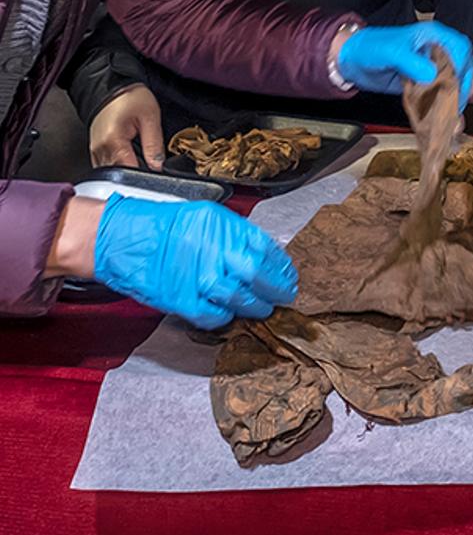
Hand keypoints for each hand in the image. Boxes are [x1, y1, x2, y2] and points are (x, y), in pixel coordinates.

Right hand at [89, 84, 164, 169]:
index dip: (144, 176)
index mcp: (113, 140)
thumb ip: (154, 145)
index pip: (129, 170)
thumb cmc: (130, 97)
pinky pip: (106, 165)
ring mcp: (95, 149)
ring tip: (140, 161)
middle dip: (136, 174)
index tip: (155, 174)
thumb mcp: (150, 118)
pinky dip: (119, 166)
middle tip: (150, 167)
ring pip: (111, 172)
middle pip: (118, 174)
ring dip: (126, 171)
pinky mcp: (96, 149)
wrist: (112, 85)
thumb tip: (158, 166)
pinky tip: (130, 159)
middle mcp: (100, 148)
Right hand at [92, 195, 296, 328]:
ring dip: (256, 306)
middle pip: (258, 274)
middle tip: (285, 295)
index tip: (289, 276)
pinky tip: (231, 314)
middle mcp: (214, 250)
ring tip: (263, 307)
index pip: (266, 249)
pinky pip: (214, 315)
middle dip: (277, 289)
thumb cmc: (162, 226)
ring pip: (240, 298)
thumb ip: (235, 235)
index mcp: (223, 227)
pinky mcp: (181, 299)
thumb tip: (265, 254)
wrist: (121, 238)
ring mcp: (198, 276)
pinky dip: (226, 317)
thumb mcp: (206, 217)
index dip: (282, 266)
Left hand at [336, 21, 472, 110]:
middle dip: (463, 87)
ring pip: (455, 82)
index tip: (457, 84)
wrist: (353, 60)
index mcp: (433, 36)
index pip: (460, 49)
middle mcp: (436, 51)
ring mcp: (432, 67)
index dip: (462, 67)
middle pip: (463, 67)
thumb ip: (410, 61)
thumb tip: (430, 73)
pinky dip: (443, 104)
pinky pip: (441, 93)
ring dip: (455, 98)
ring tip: (450, 113)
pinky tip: (440, 114)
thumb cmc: (369, 47)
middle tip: (455, 104)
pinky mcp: (425, 81)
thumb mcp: (390, 51)